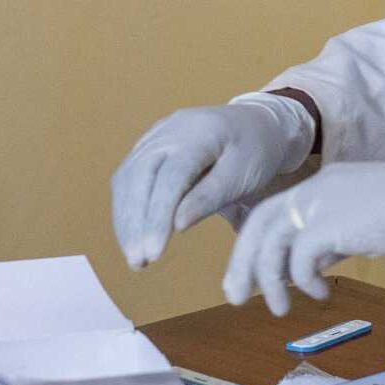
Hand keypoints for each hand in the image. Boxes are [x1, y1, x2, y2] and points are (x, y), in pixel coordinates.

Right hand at [112, 94, 314, 268]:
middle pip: (140, 176)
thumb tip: (177, 225)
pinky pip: (129, 176)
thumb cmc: (256, 150)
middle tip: (138, 262)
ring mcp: (156, 135)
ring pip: (128, 178)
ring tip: (134, 257)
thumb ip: (211, 197)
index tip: (154, 252)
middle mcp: (169, 130)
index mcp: (198, 132)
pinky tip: (132, 234)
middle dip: (135, 223)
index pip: (170, 177)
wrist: (258, 122)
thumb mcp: (244, 174)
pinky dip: (127, 208)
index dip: (158, 216)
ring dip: (126, 219)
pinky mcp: (149, 146)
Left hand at [222, 161, 384, 314]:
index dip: (258, 242)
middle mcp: (319, 186)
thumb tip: (318, 260)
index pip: (275, 209)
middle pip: (260, 222)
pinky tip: (320, 293)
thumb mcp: (372, 221)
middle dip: (244, 261)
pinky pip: (299, 257)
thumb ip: (341, 233)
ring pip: (271, 240)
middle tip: (235, 295)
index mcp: (328, 182)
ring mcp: (325, 202)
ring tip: (278, 306)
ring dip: (268, 278)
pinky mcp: (336, 223)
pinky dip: (301, 280)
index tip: (251, 273)